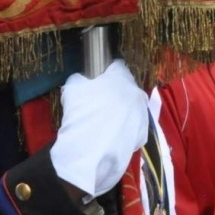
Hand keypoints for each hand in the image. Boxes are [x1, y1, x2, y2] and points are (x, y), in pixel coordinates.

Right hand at [51, 60, 149, 196]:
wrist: (90, 149)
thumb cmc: (82, 112)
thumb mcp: (72, 88)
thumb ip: (79, 79)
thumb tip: (82, 82)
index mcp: (123, 78)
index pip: (117, 66)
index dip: (106, 72)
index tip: (98, 80)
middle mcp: (138, 95)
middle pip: (128, 89)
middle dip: (116, 93)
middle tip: (100, 103)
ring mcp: (143, 116)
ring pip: (133, 109)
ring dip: (122, 112)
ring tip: (105, 123)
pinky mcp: (142, 136)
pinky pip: (134, 128)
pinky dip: (125, 130)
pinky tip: (111, 137)